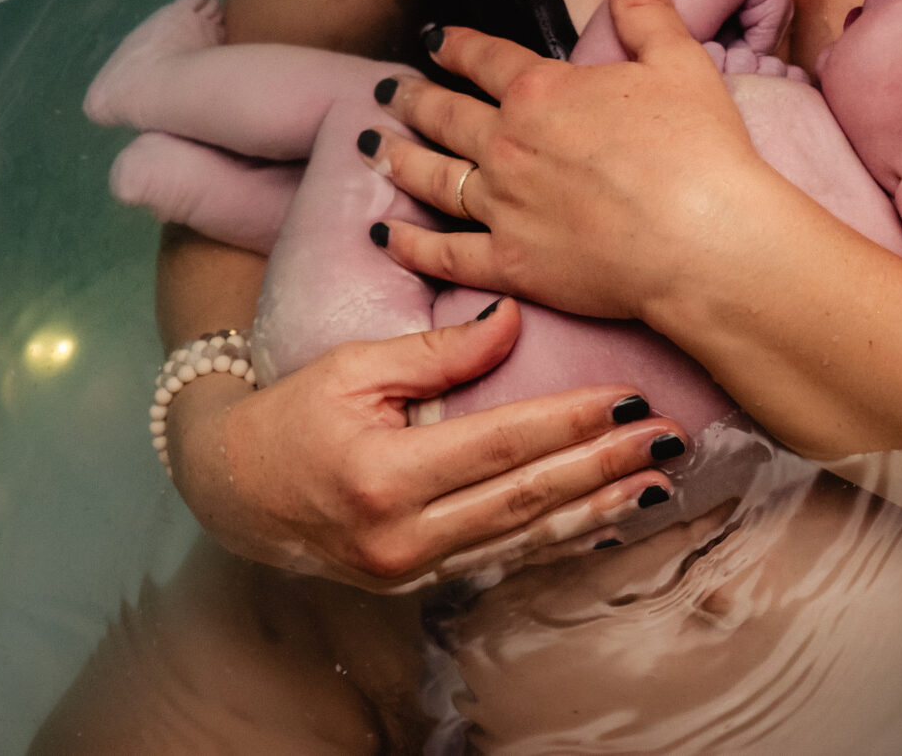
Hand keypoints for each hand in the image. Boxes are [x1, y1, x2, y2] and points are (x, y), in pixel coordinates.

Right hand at [165, 300, 686, 588]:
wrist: (231, 490)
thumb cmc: (291, 414)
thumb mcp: (354, 366)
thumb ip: (438, 351)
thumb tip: (513, 318)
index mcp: (384, 474)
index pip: (500, 444)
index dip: (570, 421)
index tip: (630, 398)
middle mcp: (401, 536)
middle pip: (525, 497)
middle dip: (605, 467)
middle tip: (669, 439)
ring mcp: (410, 569)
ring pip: (523, 538)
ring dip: (596, 509)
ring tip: (656, 481)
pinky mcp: (417, 582)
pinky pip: (501, 559)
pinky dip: (557, 539)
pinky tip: (603, 520)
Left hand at [368, 0, 803, 323]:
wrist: (706, 240)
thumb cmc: (700, 149)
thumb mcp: (677, 60)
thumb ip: (644, 5)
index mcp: (543, 91)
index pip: (483, 58)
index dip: (453, 44)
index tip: (432, 38)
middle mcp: (508, 144)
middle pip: (445, 115)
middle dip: (411, 99)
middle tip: (385, 92)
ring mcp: (502, 207)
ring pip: (431, 177)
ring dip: (396, 158)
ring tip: (372, 147)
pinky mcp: (510, 263)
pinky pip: (442, 254)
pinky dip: (407, 245)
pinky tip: (383, 234)